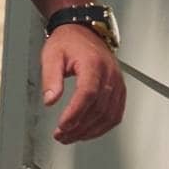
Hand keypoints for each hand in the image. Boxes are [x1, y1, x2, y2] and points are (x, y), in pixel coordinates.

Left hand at [40, 24, 124, 142]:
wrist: (84, 31)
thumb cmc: (68, 42)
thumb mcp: (51, 56)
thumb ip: (50, 78)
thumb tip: (50, 100)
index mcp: (93, 64)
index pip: (88, 94)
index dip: (75, 113)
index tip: (62, 125)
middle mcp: (110, 75)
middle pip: (98, 109)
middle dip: (79, 126)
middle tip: (61, 136)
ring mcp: (117, 83)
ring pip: (109, 115)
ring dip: (90, 131)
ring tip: (71, 136)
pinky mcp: (119, 90)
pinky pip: (116, 114)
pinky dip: (102, 127)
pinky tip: (88, 132)